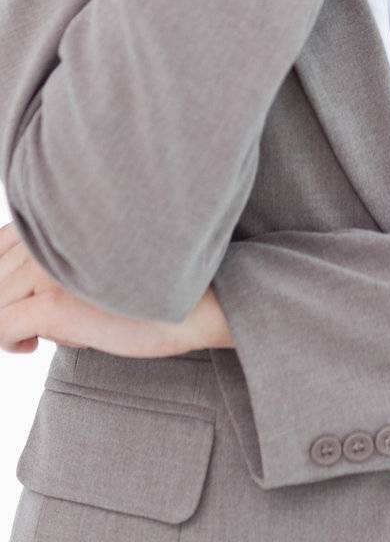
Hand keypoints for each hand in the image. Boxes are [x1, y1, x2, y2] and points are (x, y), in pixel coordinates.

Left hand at [0, 221, 232, 354]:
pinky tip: (32, 345)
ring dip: (7, 321)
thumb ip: (60, 257)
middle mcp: (52, 234)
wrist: (196, 301)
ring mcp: (50, 266)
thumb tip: (18, 295)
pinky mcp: (53, 302)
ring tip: (36, 334)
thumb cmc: (152, 284)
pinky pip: (0, 326)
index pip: (1, 242)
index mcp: (63, 216)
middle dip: (5, 304)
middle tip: (31, 323)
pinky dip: (8, 341)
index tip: (21, 299)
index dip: (3, 275)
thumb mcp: (98, 260)